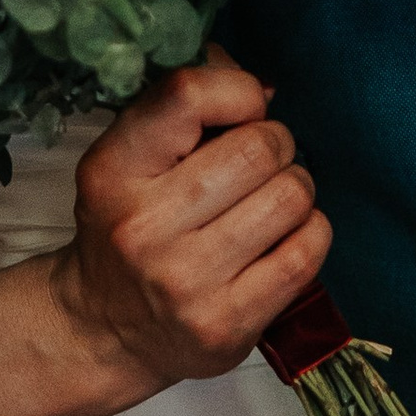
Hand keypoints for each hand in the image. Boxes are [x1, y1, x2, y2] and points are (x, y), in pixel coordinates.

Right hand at [56, 56, 329, 389]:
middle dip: (276, 143)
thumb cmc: (129, 226)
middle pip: (257, 148)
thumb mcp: (130, 159)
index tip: (243, 109)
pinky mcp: (226, 324)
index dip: (236, 90)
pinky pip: (306, 252)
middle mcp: (144, 227)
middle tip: (264, 159)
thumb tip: (263, 87)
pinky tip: (286, 235)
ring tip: (273, 199)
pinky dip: (310, 232)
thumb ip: (187, 106)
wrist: (105, 328)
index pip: (188, 95)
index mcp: (113, 171)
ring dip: (296, 188)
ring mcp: (186, 281)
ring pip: (290, 197)